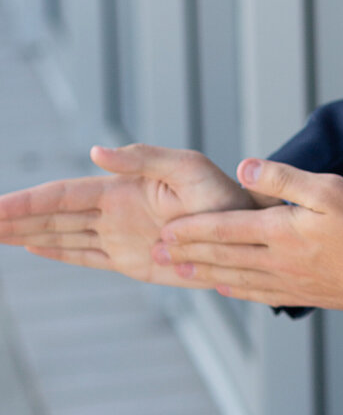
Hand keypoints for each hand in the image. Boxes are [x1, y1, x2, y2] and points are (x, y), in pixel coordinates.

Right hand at [0, 144, 263, 283]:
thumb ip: (143, 159)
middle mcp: (113, 211)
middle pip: (52, 215)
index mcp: (122, 188)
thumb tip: (96, 152)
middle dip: (15, 218)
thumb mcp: (188, 169)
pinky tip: (32, 246)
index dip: (26, 202)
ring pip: (62, 236)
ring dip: (26, 234)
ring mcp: (119, 237)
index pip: (62, 196)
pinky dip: (58, 252)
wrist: (248, 231)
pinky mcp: (131, 262)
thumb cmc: (225, 195)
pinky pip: (87, 257)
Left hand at [151, 158, 342, 315]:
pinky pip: (260, 294)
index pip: (225, 228)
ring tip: (180, 274)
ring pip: (236, 279)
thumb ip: (284, 178)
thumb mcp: (331, 189)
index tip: (165, 231)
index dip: (192, 230)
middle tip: (156, 255)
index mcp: (280, 231)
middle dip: (187, 254)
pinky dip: (236, 290)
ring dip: (204, 274)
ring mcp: (291, 282)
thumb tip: (244, 167)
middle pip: (223, 256)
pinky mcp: (307, 295)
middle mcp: (278, 261)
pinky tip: (229, 290)